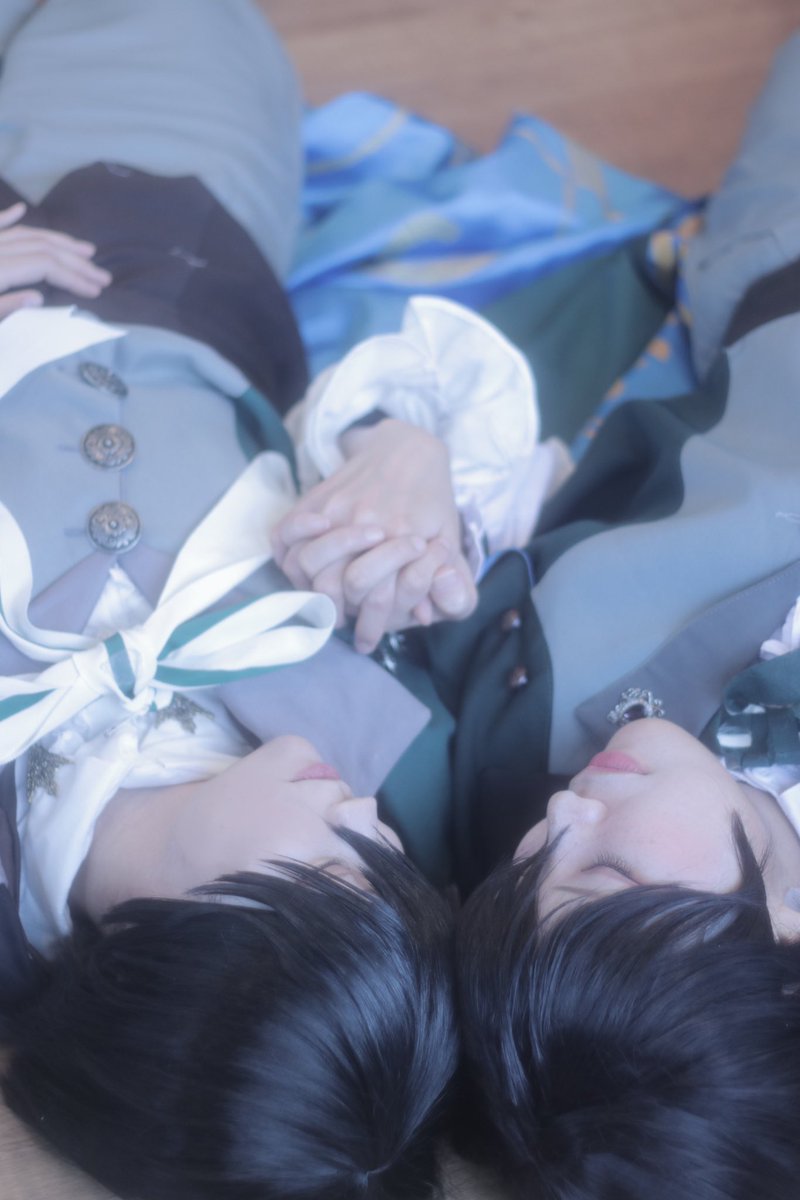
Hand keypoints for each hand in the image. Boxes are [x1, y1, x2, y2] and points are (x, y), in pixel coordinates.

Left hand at [0, 201, 111, 316]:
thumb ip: (6, 306)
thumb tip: (38, 298)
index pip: (44, 265)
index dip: (73, 277)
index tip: (95, 290)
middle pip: (42, 248)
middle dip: (76, 262)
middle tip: (103, 275)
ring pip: (24, 234)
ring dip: (56, 240)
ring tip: (84, 249)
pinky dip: (7, 216)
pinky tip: (21, 208)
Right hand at [273, 419, 476, 651]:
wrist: (410, 450)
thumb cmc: (433, 504)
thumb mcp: (452, 546)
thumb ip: (450, 588)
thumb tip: (424, 617)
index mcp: (403, 538)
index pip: (375, 597)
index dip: (371, 624)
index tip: (369, 637)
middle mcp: (366, 525)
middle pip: (333, 587)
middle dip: (340, 612)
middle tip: (346, 619)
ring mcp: (336, 510)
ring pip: (305, 563)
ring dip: (315, 587)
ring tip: (330, 596)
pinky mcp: (316, 499)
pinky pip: (284, 532)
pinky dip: (289, 549)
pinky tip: (304, 560)